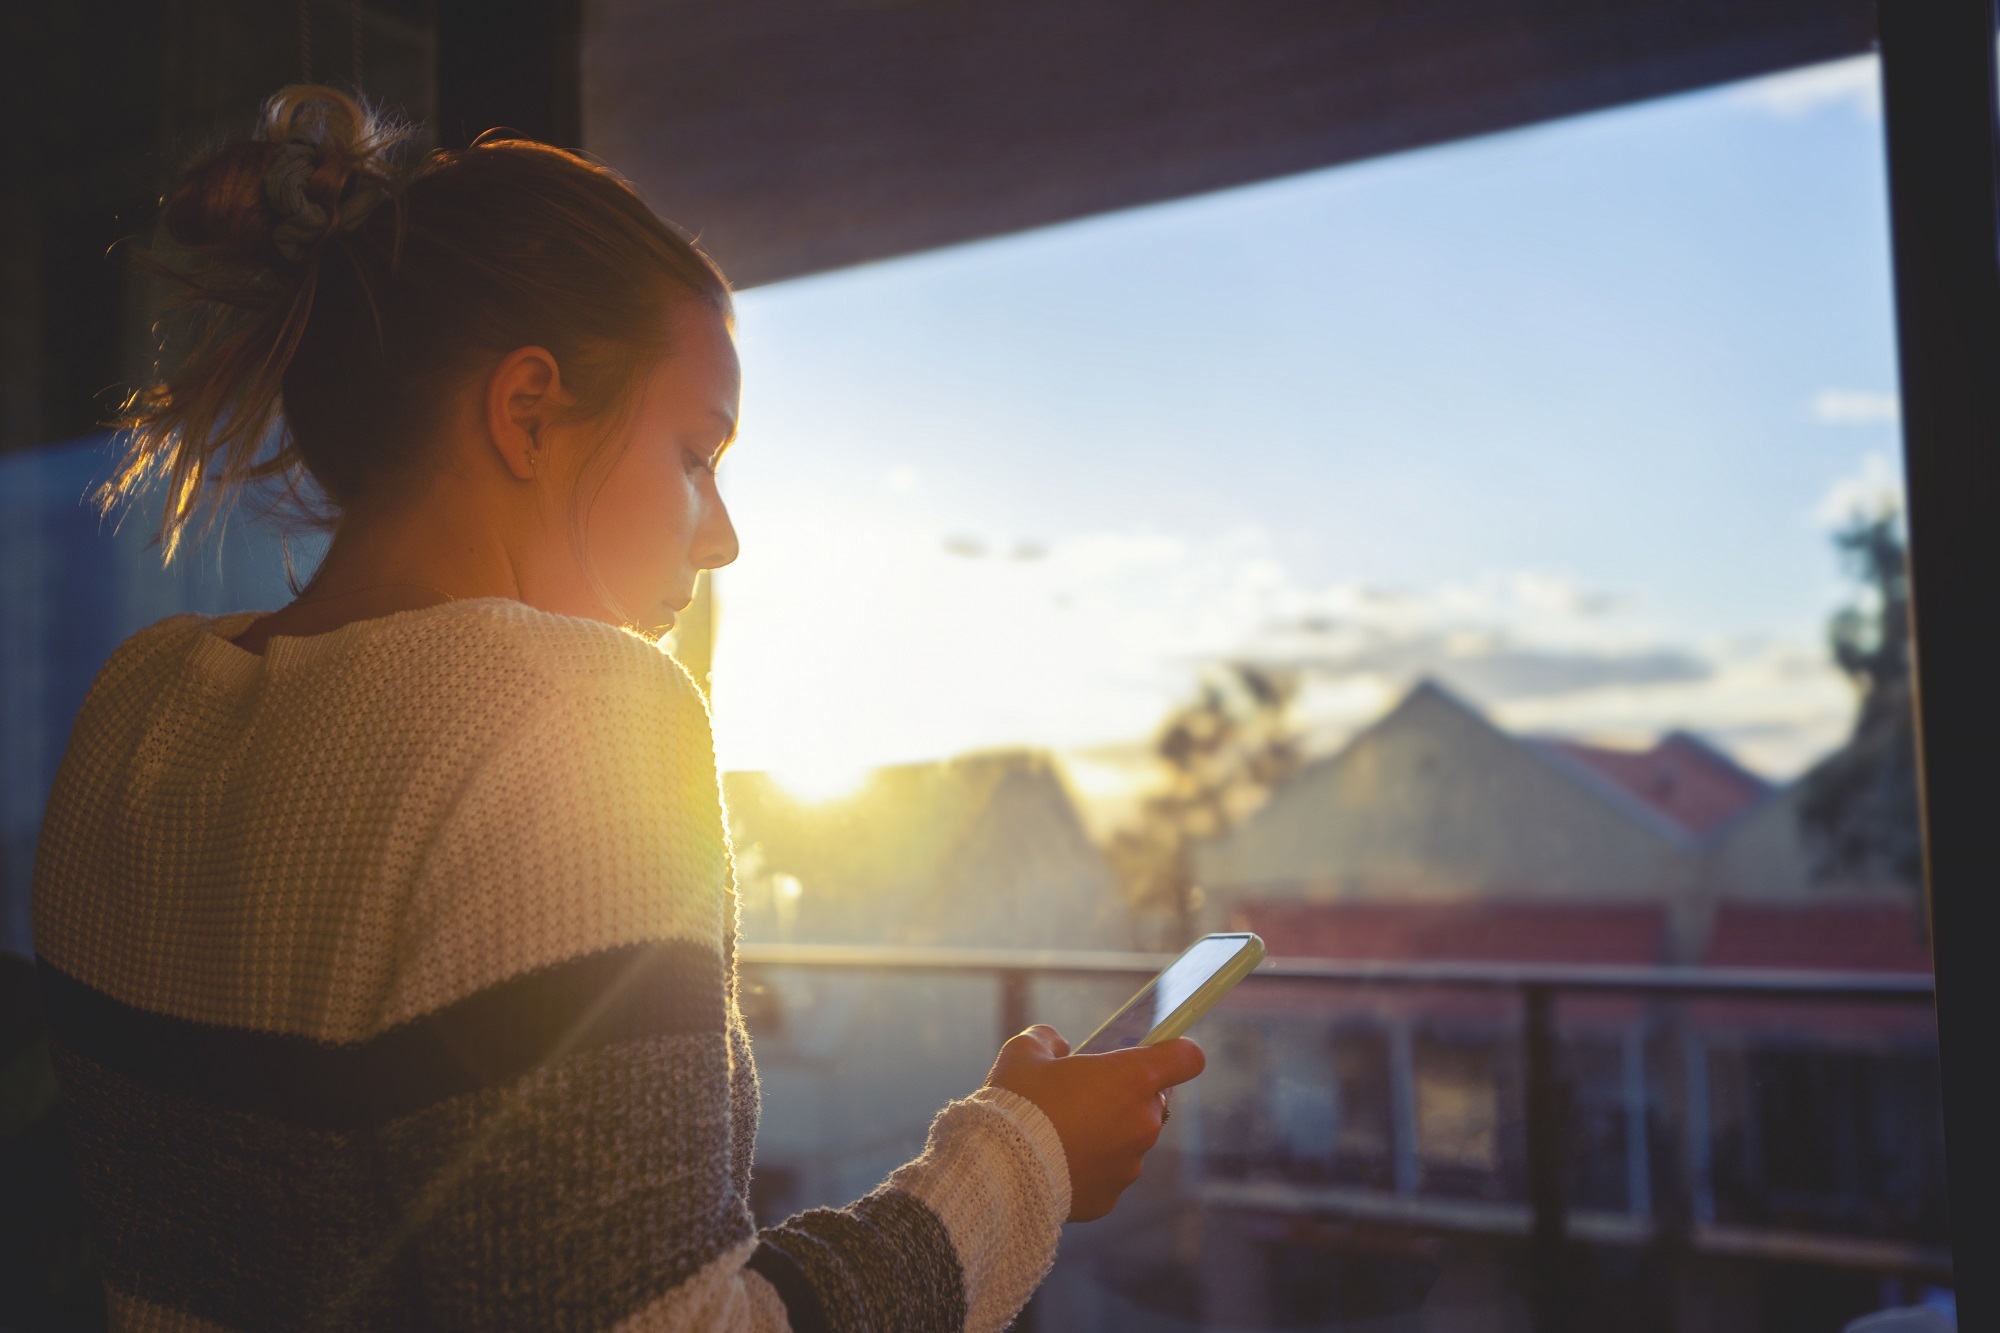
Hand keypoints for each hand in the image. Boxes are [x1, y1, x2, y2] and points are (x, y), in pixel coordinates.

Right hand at [984, 1025, 1205, 1221]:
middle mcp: (1143, 1122)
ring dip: (1106, 1134)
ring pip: (1129, 1141)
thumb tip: (1060, 1048)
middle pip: (1151, 1101)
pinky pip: (1107, 1174)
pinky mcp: (1111, 1197)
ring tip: (1059, 1135)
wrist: (997, 1170)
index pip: (1187, 1058)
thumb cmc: (1016, 1103)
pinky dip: (1089, 1168)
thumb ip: (1049, 1041)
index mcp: (1132, 1078)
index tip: (1159, 1053)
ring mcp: (1130, 1164)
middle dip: (1123, 1097)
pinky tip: (1055, 1163)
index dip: (1176, 1052)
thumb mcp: (1025, 1052)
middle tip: (1081, 1096)